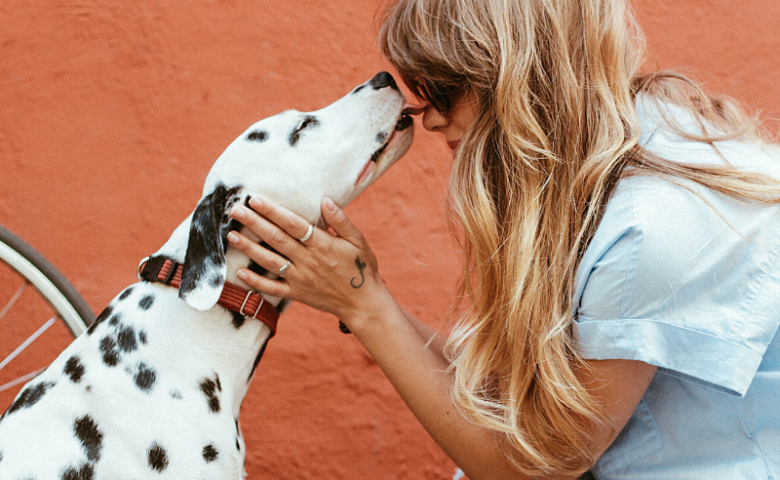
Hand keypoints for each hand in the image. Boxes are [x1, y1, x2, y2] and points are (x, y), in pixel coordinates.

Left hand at [226, 196, 390, 326]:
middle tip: (235, 210)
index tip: (256, 199)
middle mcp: (307, 260)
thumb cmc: (362, 267)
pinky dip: (255, 281)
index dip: (273, 211)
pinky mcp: (297, 293)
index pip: (292, 224)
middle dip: (254, 223)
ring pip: (269, 261)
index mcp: (322, 244)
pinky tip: (240, 272)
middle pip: (276, 238)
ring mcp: (300, 278)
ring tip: (231, 235)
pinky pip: (272, 288)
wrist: (363, 303)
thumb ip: (341, 221)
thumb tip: (325, 200)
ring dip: (249, 247)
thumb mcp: (358, 240)